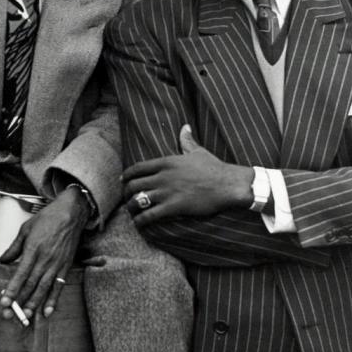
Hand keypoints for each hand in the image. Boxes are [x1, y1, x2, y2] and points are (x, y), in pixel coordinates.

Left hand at [0, 187, 88, 320]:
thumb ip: (14, 247)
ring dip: (34, 304)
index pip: (20, 274)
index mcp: (33, 249)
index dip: (12, 290)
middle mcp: (45, 259)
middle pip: (31, 285)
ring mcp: (56, 264)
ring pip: (44, 288)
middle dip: (20, 301)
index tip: (4, 302)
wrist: (70, 213)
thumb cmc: (47, 219)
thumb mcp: (25, 229)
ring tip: (26, 316)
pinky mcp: (65, 266)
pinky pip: (58, 286)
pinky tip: (48, 311)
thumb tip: (3, 260)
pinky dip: (53, 300)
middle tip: (10, 315)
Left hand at [123, 125, 252, 227]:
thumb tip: (185, 127)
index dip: (126, 176)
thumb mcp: (197, 152)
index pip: (137, 168)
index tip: (122, 181)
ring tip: (131, 212)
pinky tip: (139, 224)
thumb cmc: (214, 168)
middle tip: (126, 199)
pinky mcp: (174, 207)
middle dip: (126, 193)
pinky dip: (141, 221)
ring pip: (138, 200)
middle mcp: (163, 176)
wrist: (228, 184)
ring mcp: (167, 192)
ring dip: (131, 207)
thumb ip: (187, 141)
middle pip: (134, 185)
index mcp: (166, 162)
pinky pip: (150, 215)